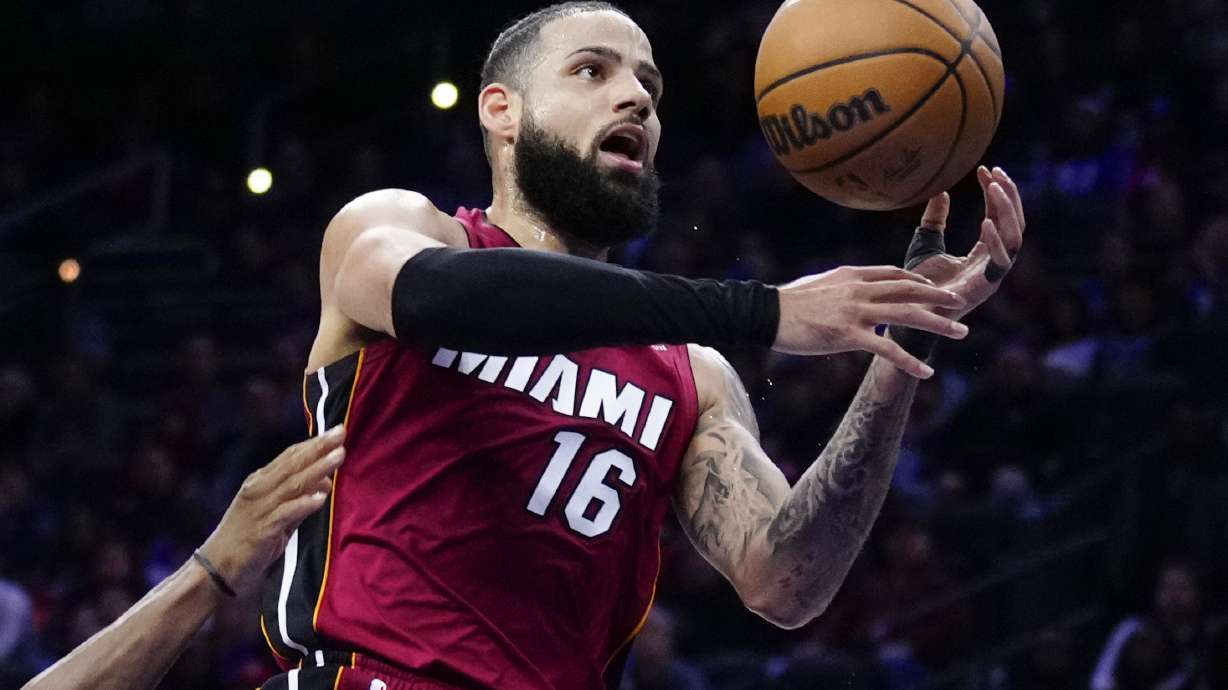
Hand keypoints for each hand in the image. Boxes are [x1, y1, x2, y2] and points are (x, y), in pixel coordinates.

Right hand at [196, 427, 345, 596]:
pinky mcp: (261, 531)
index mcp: (260, 482)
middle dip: (319, 448)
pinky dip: (302, 505)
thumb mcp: (276, 514)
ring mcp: (259, 509)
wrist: (216, 570)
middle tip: (342, 432)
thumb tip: (326, 481)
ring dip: (318, 469)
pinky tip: (319, 498)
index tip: (338, 430)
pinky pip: (284, 515)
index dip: (314, 443)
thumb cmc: (248, 540)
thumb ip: (299, 498)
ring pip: (293, 484)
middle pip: (293, 465)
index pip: (290, 456)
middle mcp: (259, 490)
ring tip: (339, 456)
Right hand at [773, 265, 968, 378]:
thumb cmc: (788, 303)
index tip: (933, 287)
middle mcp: (860, 290)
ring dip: (938, 324)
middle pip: (909, 290)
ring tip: (960, 331)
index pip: (894, 274)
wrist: (766, 313)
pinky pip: (887, 349)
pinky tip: (926, 371)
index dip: (918, 281)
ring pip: (907, 315)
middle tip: (962, 302)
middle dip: (939, 296)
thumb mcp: (820, 285)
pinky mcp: (849, 334)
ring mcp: (856, 311)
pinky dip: (909, 361)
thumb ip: (843, 287)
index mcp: (853, 276)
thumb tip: (850, 292)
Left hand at [906, 166, 1025, 319]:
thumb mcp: (925, 243)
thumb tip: (940, 191)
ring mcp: (992, 275)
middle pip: (1014, 223)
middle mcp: (993, 262)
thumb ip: (935, 220)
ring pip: (1014, 238)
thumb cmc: (918, 284)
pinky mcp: (986, 288)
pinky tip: (986, 220)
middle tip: (997, 172)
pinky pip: (1000, 262)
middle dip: (1009, 197)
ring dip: (1007, 211)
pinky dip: (995, 241)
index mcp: (983, 252)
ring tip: (995, 187)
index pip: (999, 216)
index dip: (996, 192)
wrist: (909, 313)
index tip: (986, 169)